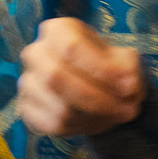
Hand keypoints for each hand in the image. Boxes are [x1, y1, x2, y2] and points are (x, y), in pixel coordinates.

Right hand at [17, 18, 144, 136]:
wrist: (91, 81)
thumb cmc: (106, 65)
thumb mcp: (124, 59)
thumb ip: (128, 67)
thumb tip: (129, 84)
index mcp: (57, 30)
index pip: (71, 48)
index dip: (101, 70)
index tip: (130, 86)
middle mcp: (36, 53)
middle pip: (56, 76)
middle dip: (98, 99)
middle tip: (128, 110)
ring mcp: (28, 82)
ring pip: (57, 106)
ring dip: (94, 117)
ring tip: (116, 116)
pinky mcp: (27, 108)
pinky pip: (51, 124)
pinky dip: (79, 128)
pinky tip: (96, 122)